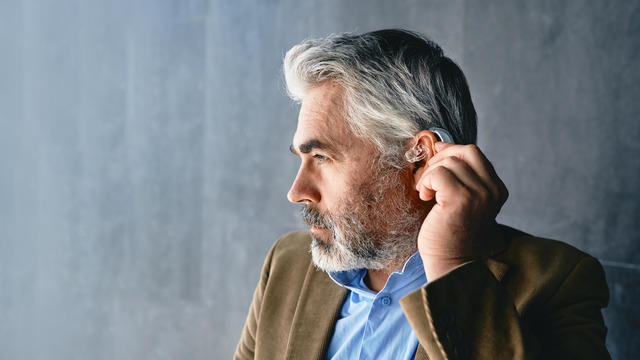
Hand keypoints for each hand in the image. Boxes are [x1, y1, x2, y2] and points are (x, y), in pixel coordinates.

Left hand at [414, 143, 507, 280]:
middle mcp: (492, 190)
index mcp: (496, 189)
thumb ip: (461, 179)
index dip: (450, 152)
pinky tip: (425, 197)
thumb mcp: (464, 202)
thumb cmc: (452, 235)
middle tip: (427, 179)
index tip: (434, 160)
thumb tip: (440, 147)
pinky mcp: (460, 199)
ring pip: (448, 162)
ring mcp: (478, 194)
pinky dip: (426, 182)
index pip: (473, 154)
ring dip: (429, 175)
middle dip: (440, 159)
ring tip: (426, 193)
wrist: (452, 265)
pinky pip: (438, 173)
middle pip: (464, 152)